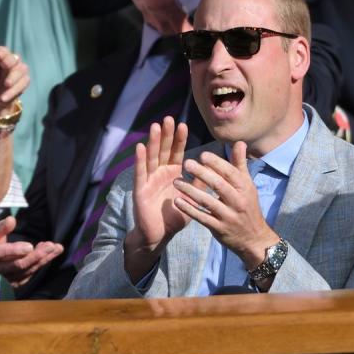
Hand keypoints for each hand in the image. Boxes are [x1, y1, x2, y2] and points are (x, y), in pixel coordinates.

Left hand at [0, 39, 29, 116]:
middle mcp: (12, 60)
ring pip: (21, 70)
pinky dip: (14, 91)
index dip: (1, 52)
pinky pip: (23, 83)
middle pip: (14, 58)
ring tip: (5, 85)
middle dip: (9, 62)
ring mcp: (20, 70)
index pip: (3, 50)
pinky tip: (4, 97)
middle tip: (5, 65)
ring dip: (13, 78)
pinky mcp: (25, 80)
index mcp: (1, 55)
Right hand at [0, 216, 62, 286]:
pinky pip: (30, 274)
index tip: (30, 246)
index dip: (14, 250)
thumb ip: (0, 227)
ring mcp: (5, 278)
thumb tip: (12, 220)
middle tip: (51, 246)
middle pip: (17, 265)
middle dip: (35, 256)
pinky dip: (41, 263)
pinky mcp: (14, 282)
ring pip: (26, 270)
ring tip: (56, 247)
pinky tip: (50, 254)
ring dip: (43, 259)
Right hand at [127, 118, 190, 251]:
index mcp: (172, 174)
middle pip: (163, 150)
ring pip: (151, 157)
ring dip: (152, 142)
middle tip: (168, 118)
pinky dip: (140, 160)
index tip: (183, 124)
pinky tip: (140, 147)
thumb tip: (213, 169)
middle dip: (165, 135)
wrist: (159, 235)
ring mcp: (149, 180)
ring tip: (155, 126)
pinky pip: (140, 173)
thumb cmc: (174, 216)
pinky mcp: (140, 189)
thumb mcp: (192, 198)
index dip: (179, 139)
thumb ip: (199, 183)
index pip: (176, 153)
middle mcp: (159, 174)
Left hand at [173, 141, 278, 268]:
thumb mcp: (247, 185)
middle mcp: (237, 201)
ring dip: (191, 191)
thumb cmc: (247, 206)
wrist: (254, 239)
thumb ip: (240, 164)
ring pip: (208, 201)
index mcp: (244, 188)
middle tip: (186, 163)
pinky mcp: (218, 228)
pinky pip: (202, 218)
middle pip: (219, 185)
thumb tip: (239, 142)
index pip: (230, 173)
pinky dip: (189, 209)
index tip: (202, 155)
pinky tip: (177, 201)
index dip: (217, 163)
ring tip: (176, 182)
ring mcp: (228, 216)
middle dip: (202, 173)